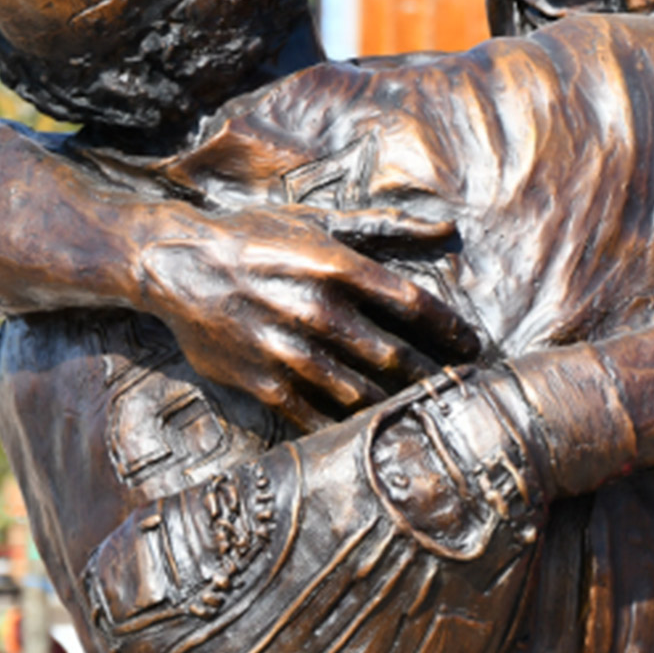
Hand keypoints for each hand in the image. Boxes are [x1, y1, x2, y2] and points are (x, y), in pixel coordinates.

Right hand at [135, 202, 480, 429]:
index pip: (415, 305)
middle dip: (435, 376)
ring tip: (426, 414)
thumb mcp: (320, 221)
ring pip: (364, 395)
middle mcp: (319, 311)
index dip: (453, 330)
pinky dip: (350, 429)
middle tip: (461, 389)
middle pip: (398, 358)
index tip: (474, 347)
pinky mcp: (264, 384)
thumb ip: (387, 226)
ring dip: (399, 407)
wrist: (179, 263)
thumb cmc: (257, 238)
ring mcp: (290, 352)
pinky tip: (372, 431)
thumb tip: (448, 229)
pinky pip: (319, 419)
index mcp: (339, 267)